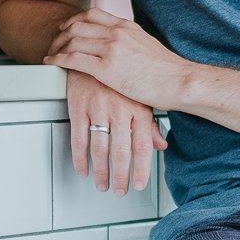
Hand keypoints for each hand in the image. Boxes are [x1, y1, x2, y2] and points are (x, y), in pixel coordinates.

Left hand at [44, 7, 191, 109]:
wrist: (180, 81)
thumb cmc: (168, 70)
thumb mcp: (148, 45)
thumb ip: (131, 41)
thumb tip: (122, 46)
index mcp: (127, 27)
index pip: (93, 14)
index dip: (74, 20)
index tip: (67, 28)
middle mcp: (117, 33)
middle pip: (78, 25)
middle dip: (61, 34)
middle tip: (55, 43)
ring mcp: (111, 49)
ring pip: (72, 40)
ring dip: (57, 47)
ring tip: (51, 54)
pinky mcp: (107, 69)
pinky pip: (73, 59)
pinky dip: (58, 59)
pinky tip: (53, 63)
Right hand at [65, 69, 167, 196]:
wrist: (97, 49)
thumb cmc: (122, 75)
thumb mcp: (142, 97)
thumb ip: (150, 124)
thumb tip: (161, 145)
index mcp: (139, 108)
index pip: (143, 146)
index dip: (141, 169)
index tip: (139, 184)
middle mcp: (120, 109)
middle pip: (122, 152)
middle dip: (121, 176)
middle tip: (120, 190)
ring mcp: (99, 108)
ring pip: (100, 149)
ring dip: (101, 172)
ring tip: (102, 184)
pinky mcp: (79, 106)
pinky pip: (79, 138)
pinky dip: (80, 158)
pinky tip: (83, 169)